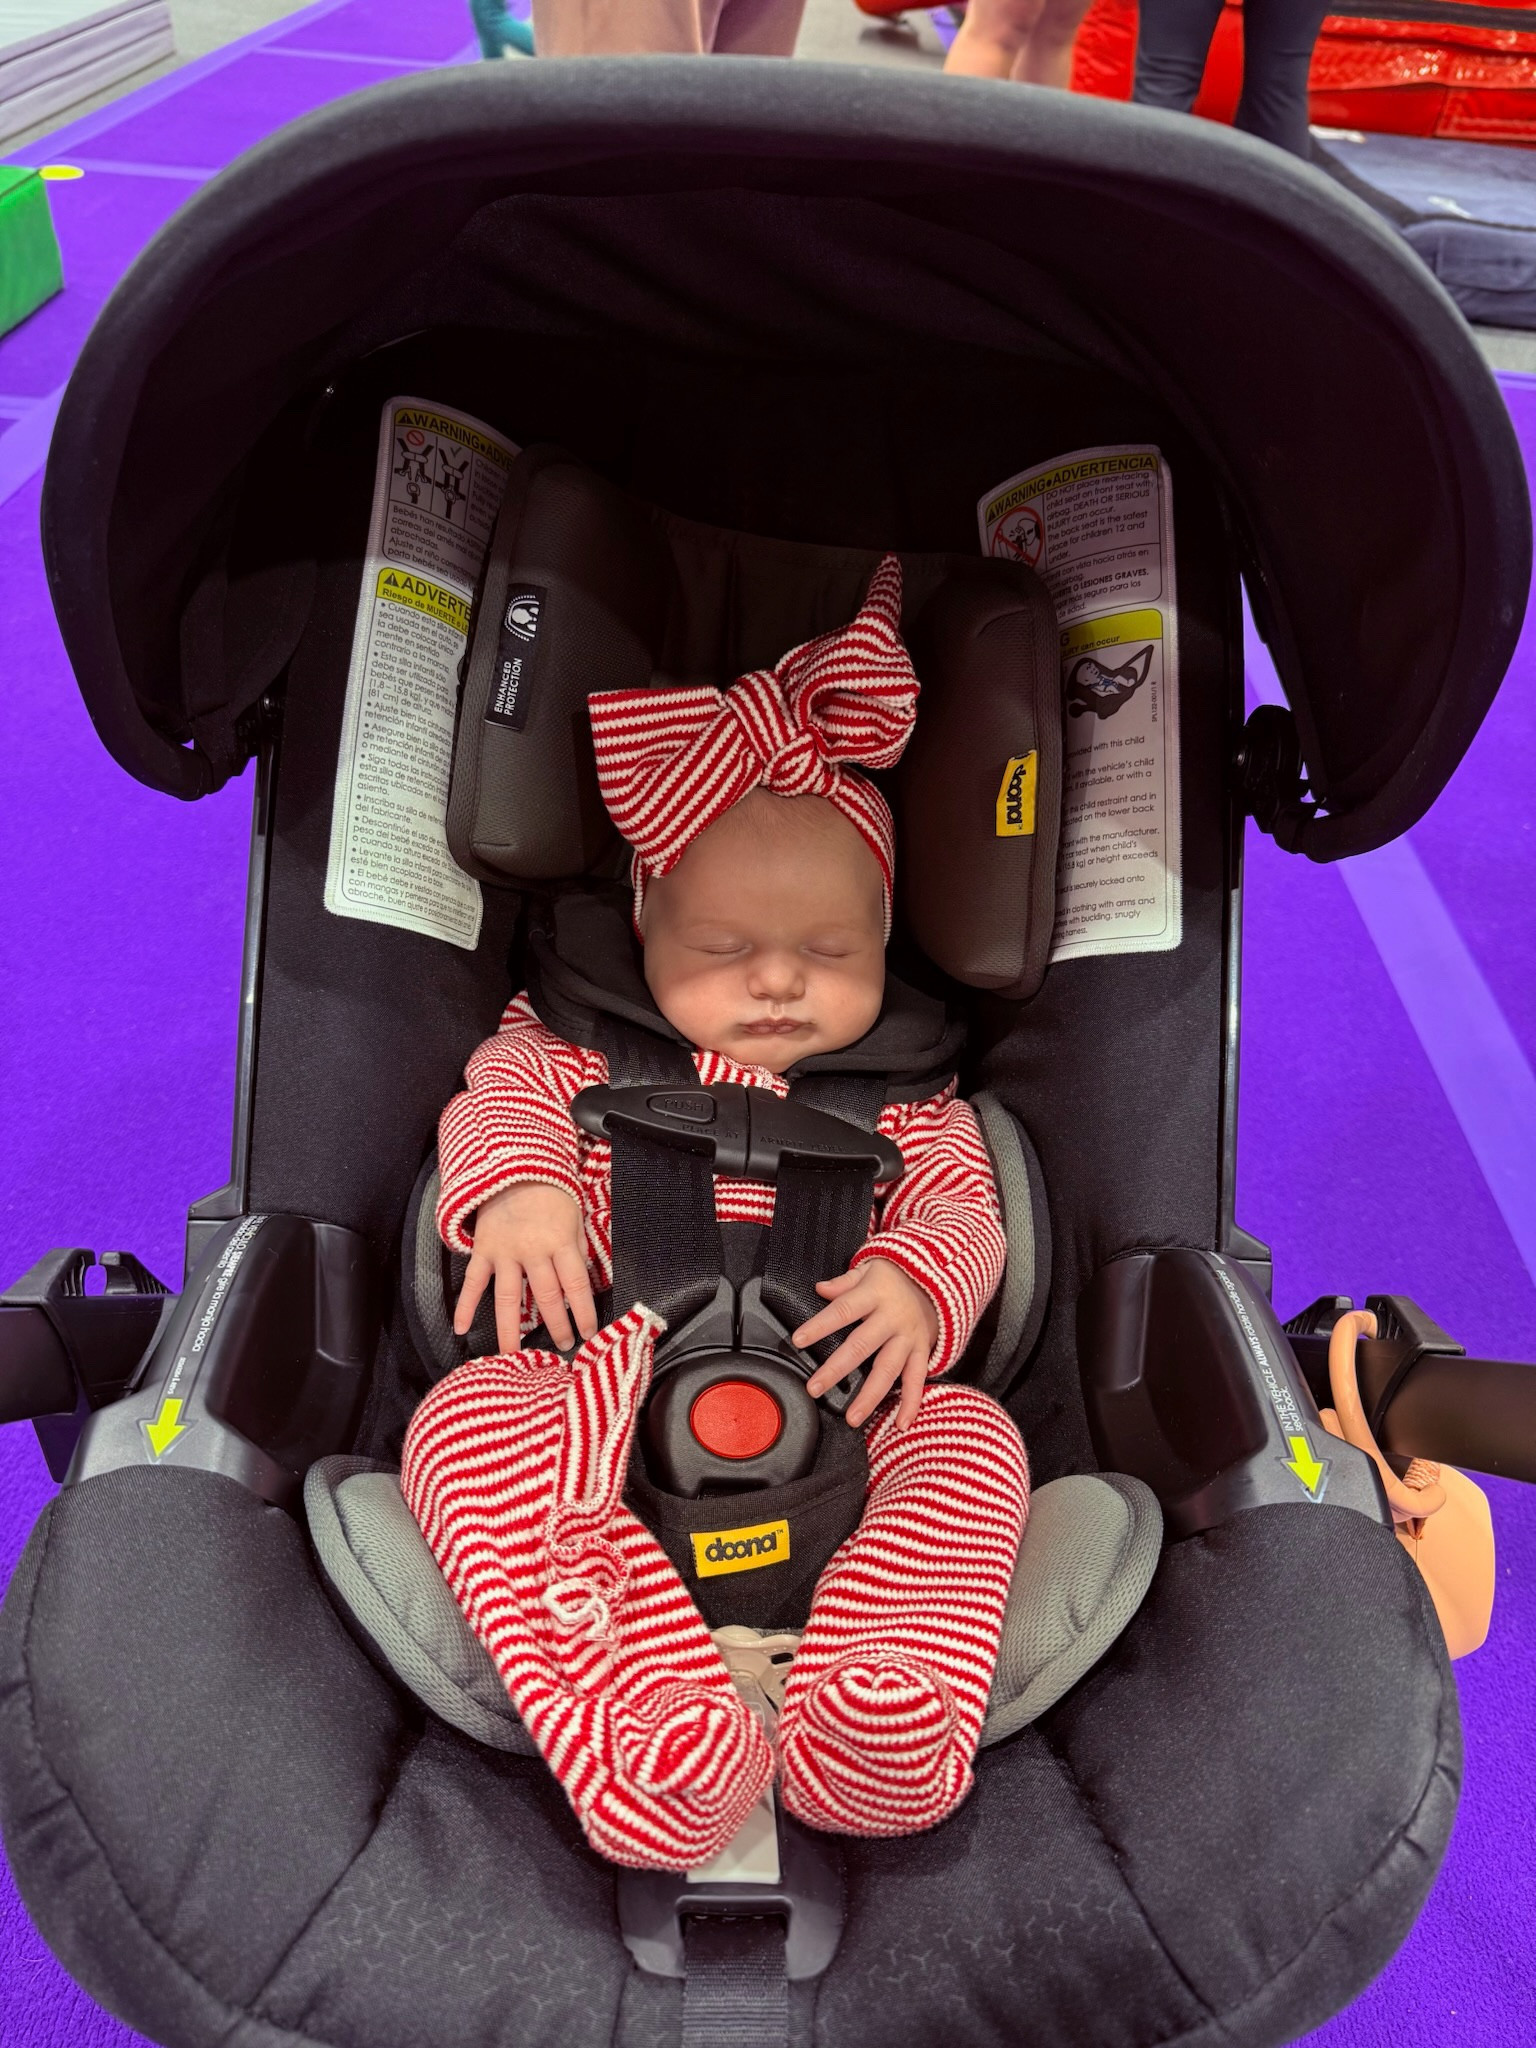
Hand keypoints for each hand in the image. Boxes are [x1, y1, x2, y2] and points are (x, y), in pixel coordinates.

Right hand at [454, 1182, 597, 1354]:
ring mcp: (505, 1252)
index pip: (576, 1285)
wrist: (514, 1166)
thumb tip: (581, 1281)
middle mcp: (533, 1251)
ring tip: (512, 1356)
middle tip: (562, 1347)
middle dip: (556, 1325)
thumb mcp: (575, 1216)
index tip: (589, 1333)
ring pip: (507, 1298)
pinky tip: (459, 1328)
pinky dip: (464, 1304)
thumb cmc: (550, 1193)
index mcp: (561, 1242)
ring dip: (510, 1329)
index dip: (583, 1312)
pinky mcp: (484, 1250)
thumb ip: (577, 1249)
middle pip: (546, 1297)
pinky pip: (473, 1281)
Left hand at [792, 1259, 939, 1429]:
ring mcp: (908, 1338)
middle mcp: (891, 1319)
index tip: (799, 1340)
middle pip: (861, 1346)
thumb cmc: (897, 1276)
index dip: (820, 1326)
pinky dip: (911, 1403)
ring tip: (852, 1418)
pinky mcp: (921, 1351)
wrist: (939, 1279)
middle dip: (836, 1369)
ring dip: (870, 1397)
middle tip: (814, 1388)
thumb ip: (845, 1282)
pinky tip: (900, 1423)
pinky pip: (917, 1380)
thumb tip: (820, 1289)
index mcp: (874, 1295)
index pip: (842, 1311)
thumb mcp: (871, 1267)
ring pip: (888, 1370)